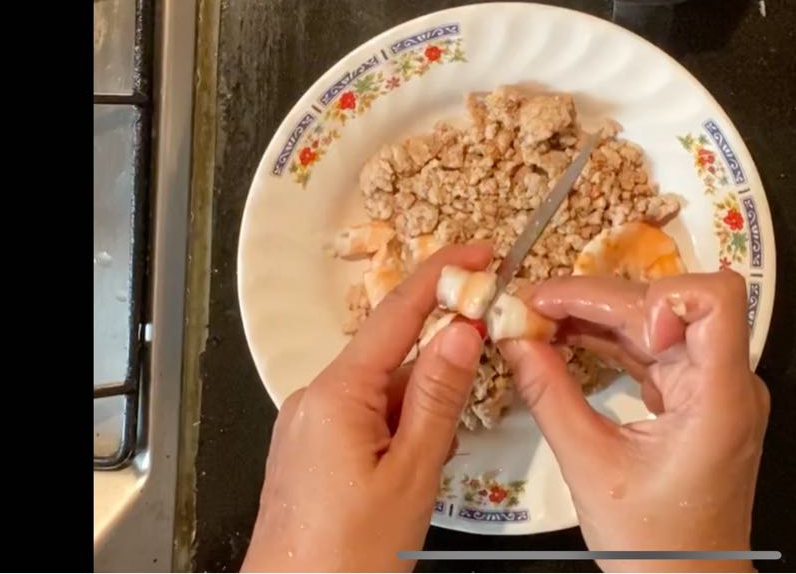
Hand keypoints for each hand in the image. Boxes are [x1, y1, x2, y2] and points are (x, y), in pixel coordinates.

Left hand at [242, 243, 492, 571]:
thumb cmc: (346, 556)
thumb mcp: (411, 474)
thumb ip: (438, 397)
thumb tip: (462, 330)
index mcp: (336, 395)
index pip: (396, 314)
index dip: (440, 275)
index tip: (478, 252)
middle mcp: (315, 400)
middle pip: (392, 356)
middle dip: (442, 363)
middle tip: (486, 370)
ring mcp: (309, 427)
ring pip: (383, 394)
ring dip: (422, 410)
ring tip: (441, 458)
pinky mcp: (311, 453)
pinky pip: (366, 421)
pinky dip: (401, 432)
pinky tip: (419, 466)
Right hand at [498, 270, 770, 572]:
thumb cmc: (657, 547)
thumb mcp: (590, 469)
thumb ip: (551, 396)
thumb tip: (515, 340)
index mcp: (720, 397)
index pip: (715, 299)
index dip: (661, 294)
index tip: (607, 320)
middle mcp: (728, 382)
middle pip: (670, 305)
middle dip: (599, 299)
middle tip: (534, 303)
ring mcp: (715, 389)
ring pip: (658, 323)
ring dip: (598, 317)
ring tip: (538, 318)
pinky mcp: (697, 399)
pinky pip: (655, 353)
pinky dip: (610, 343)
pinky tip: (565, 339)